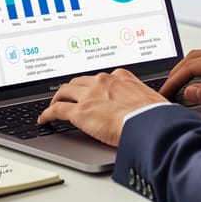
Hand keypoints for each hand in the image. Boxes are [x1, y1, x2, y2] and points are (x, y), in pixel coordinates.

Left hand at [37, 68, 167, 146]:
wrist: (150, 124)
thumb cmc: (156, 116)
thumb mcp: (152, 100)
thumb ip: (142, 101)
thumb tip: (149, 110)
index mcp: (121, 77)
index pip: (100, 78)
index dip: (92, 85)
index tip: (90, 90)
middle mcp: (103, 81)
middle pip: (79, 82)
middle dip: (71, 89)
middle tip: (66, 96)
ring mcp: (90, 95)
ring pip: (65, 91)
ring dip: (57, 98)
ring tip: (53, 105)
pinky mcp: (80, 112)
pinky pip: (57, 110)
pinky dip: (48, 114)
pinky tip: (44, 119)